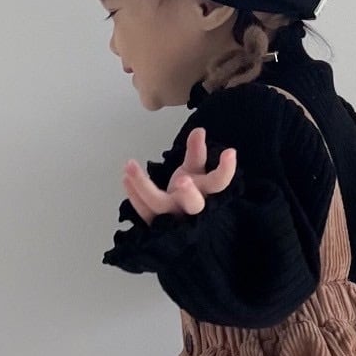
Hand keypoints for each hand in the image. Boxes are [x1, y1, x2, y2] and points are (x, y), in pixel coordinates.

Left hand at [122, 127, 237, 224]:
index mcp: (206, 194)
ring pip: (159, 204)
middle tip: (182, 179)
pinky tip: (125, 177)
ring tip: (130, 164)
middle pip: (193, 203)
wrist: (179, 224)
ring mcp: (173, 218)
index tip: (229, 152)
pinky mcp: (156, 224)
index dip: (226, 169)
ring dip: (143, 185)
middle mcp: (191, 209)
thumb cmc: (189, 194)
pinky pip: (143, 210)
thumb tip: (199, 130)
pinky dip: (133, 194)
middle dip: (188, 192)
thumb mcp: (195, 172)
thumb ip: (196, 153)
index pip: (220, 182)